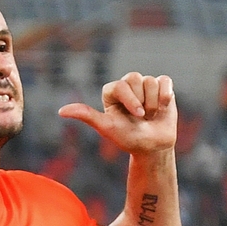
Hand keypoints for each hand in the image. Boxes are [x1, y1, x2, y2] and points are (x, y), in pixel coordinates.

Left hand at [59, 72, 177, 156]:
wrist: (153, 148)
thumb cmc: (128, 139)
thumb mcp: (107, 127)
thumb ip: (86, 115)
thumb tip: (61, 111)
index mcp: (112, 92)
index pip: (120, 85)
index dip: (130, 100)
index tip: (136, 116)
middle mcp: (127, 85)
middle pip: (135, 78)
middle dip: (141, 102)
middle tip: (141, 117)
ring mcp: (145, 84)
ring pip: (151, 82)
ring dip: (154, 103)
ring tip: (150, 115)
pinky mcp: (162, 86)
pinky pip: (165, 81)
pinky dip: (166, 97)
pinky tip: (162, 108)